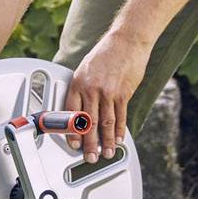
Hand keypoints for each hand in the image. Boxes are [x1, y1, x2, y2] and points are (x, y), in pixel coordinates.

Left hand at [64, 30, 149, 162]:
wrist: (126, 41)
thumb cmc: (106, 53)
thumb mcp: (85, 69)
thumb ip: (82, 90)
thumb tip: (80, 110)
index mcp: (78, 83)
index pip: (71, 113)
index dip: (72, 132)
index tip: (74, 144)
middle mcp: (92, 89)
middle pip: (89, 123)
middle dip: (89, 144)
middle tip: (89, 157)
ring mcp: (108, 92)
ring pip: (105, 123)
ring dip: (105, 142)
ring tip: (106, 153)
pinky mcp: (123, 93)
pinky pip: (120, 116)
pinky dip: (119, 130)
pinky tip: (118, 139)